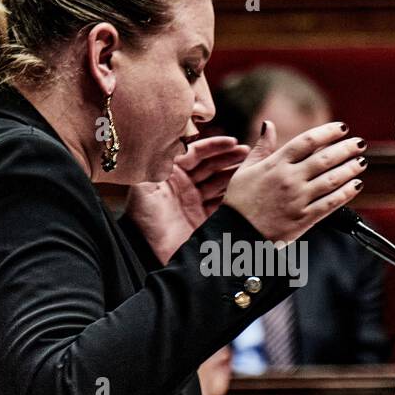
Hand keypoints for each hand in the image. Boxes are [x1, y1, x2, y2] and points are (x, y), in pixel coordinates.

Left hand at [125, 136, 247, 262]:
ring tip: (252, 168)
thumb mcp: (144, 186)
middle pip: (211, 165)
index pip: (196, 153)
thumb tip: (178, 142)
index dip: (214, 146)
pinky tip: (245, 190)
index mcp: (171, 173)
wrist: (148, 252)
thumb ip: (159, 162)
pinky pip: (224, 203)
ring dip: (235, 174)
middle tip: (247, 152)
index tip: (232, 142)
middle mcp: (185, 185)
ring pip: (220, 182)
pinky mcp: (205, 219)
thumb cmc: (143, 218)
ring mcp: (196, 202)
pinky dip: (234, 196)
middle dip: (230, 157)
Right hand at [223, 121, 366, 243]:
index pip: (306, 141)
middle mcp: (289, 179)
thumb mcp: (245, 170)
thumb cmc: (239, 201)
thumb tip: (268, 124)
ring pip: (331, 180)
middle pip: (324, 158)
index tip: (341, 127)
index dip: (327, 132)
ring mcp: (298, 199)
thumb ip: (261, 147)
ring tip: (361, 161)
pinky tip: (356, 185)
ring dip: (350, 169)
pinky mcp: (304, 219)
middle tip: (360, 143)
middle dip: (346, 148)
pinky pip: (330, 204)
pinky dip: (346, 193)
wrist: (236, 234)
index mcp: (275, 164)